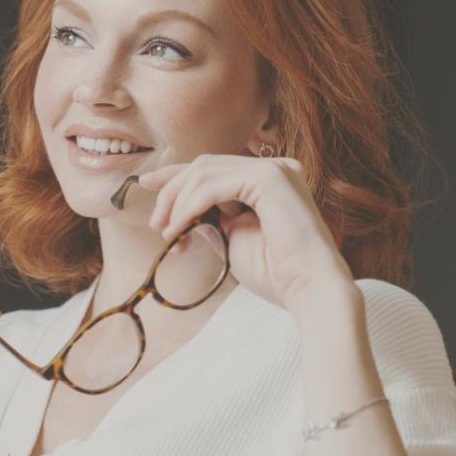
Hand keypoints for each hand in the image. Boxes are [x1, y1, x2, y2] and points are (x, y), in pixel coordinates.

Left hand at [137, 150, 353, 311]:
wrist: (309, 290)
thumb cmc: (277, 274)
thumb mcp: (232, 241)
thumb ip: (210, 221)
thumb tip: (182, 215)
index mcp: (268, 181)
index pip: (212, 169)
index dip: (175, 175)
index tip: (146, 183)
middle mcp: (274, 168)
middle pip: (204, 165)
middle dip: (171, 192)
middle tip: (155, 224)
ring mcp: (275, 170)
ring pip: (204, 172)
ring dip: (176, 202)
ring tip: (167, 233)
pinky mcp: (270, 178)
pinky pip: (214, 185)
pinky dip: (189, 205)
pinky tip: (178, 228)